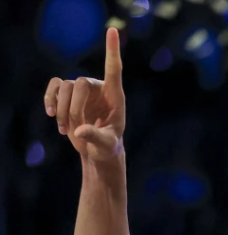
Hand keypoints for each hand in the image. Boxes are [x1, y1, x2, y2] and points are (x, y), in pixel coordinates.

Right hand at [44, 28, 124, 163]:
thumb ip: (96, 138)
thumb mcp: (106, 145)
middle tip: (75, 130)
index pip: (114, 68)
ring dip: (61, 110)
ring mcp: (82, 90)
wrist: (97, 149)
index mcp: (115, 96)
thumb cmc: (107, 146)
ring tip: (66, 131)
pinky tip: (52, 115)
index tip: (112, 30)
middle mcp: (98, 88)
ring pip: (64, 87)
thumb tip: (80, 131)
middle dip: (74, 108)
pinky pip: (54, 87)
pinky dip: (49, 99)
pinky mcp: (68, 94)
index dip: (112, 50)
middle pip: (79, 83)